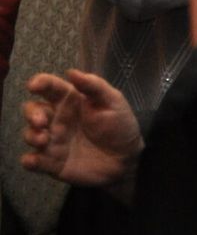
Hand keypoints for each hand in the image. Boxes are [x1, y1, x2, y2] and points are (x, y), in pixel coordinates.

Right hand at [21, 70, 142, 187]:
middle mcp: (57, 119)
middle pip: (33, 110)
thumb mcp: (113, 101)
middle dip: (32, 113)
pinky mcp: (52, 162)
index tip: (33, 85)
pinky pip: (34, 161)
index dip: (40, 82)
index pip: (50, 88)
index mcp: (70, 101)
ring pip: (30, 135)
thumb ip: (94, 86)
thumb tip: (71, 72)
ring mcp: (53, 141)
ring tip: (43, 139)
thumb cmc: (119, 124)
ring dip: (32, 136)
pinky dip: (30, 161)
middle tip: (41, 121)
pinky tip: (32, 160)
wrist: (127, 157)